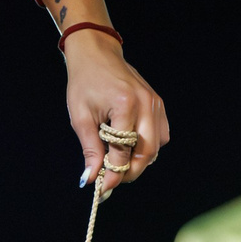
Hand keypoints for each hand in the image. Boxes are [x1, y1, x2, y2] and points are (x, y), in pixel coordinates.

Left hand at [65, 33, 169, 193]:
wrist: (97, 53)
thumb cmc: (85, 82)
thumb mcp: (80, 117)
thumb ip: (90, 149)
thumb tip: (91, 178)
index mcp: (125, 105)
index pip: (123, 151)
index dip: (113, 173)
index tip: (102, 188)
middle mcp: (146, 104)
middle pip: (147, 152)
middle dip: (130, 171)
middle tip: (112, 180)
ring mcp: (155, 103)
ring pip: (156, 146)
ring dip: (139, 159)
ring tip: (118, 161)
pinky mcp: (158, 103)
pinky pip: (160, 134)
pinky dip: (148, 145)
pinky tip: (130, 145)